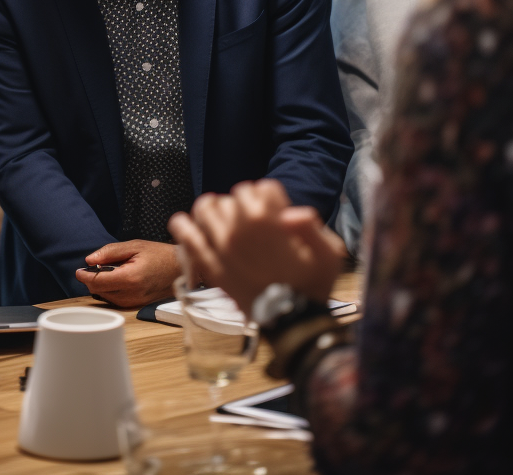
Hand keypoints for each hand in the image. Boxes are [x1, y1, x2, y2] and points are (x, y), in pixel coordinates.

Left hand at [74, 240, 181, 307]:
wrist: (180, 268)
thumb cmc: (159, 254)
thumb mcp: (133, 246)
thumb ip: (110, 252)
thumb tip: (90, 260)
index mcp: (130, 278)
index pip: (98, 282)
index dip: (85, 276)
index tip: (79, 270)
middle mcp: (132, 294)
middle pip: (99, 292)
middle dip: (92, 280)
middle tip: (94, 267)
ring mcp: (135, 302)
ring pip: (106, 298)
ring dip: (101, 286)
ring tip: (108, 271)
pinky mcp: (138, 305)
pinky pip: (116, 300)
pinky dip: (111, 291)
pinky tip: (116, 279)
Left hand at [168, 179, 345, 314]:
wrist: (294, 324)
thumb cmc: (312, 288)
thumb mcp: (328, 254)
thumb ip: (312, 226)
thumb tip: (289, 213)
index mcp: (268, 219)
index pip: (262, 188)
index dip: (271, 199)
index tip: (275, 213)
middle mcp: (240, 228)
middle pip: (234, 196)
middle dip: (245, 205)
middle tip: (253, 223)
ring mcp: (221, 245)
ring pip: (206, 207)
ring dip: (213, 209)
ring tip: (221, 219)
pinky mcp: (210, 265)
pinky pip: (188, 236)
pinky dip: (183, 227)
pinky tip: (185, 224)